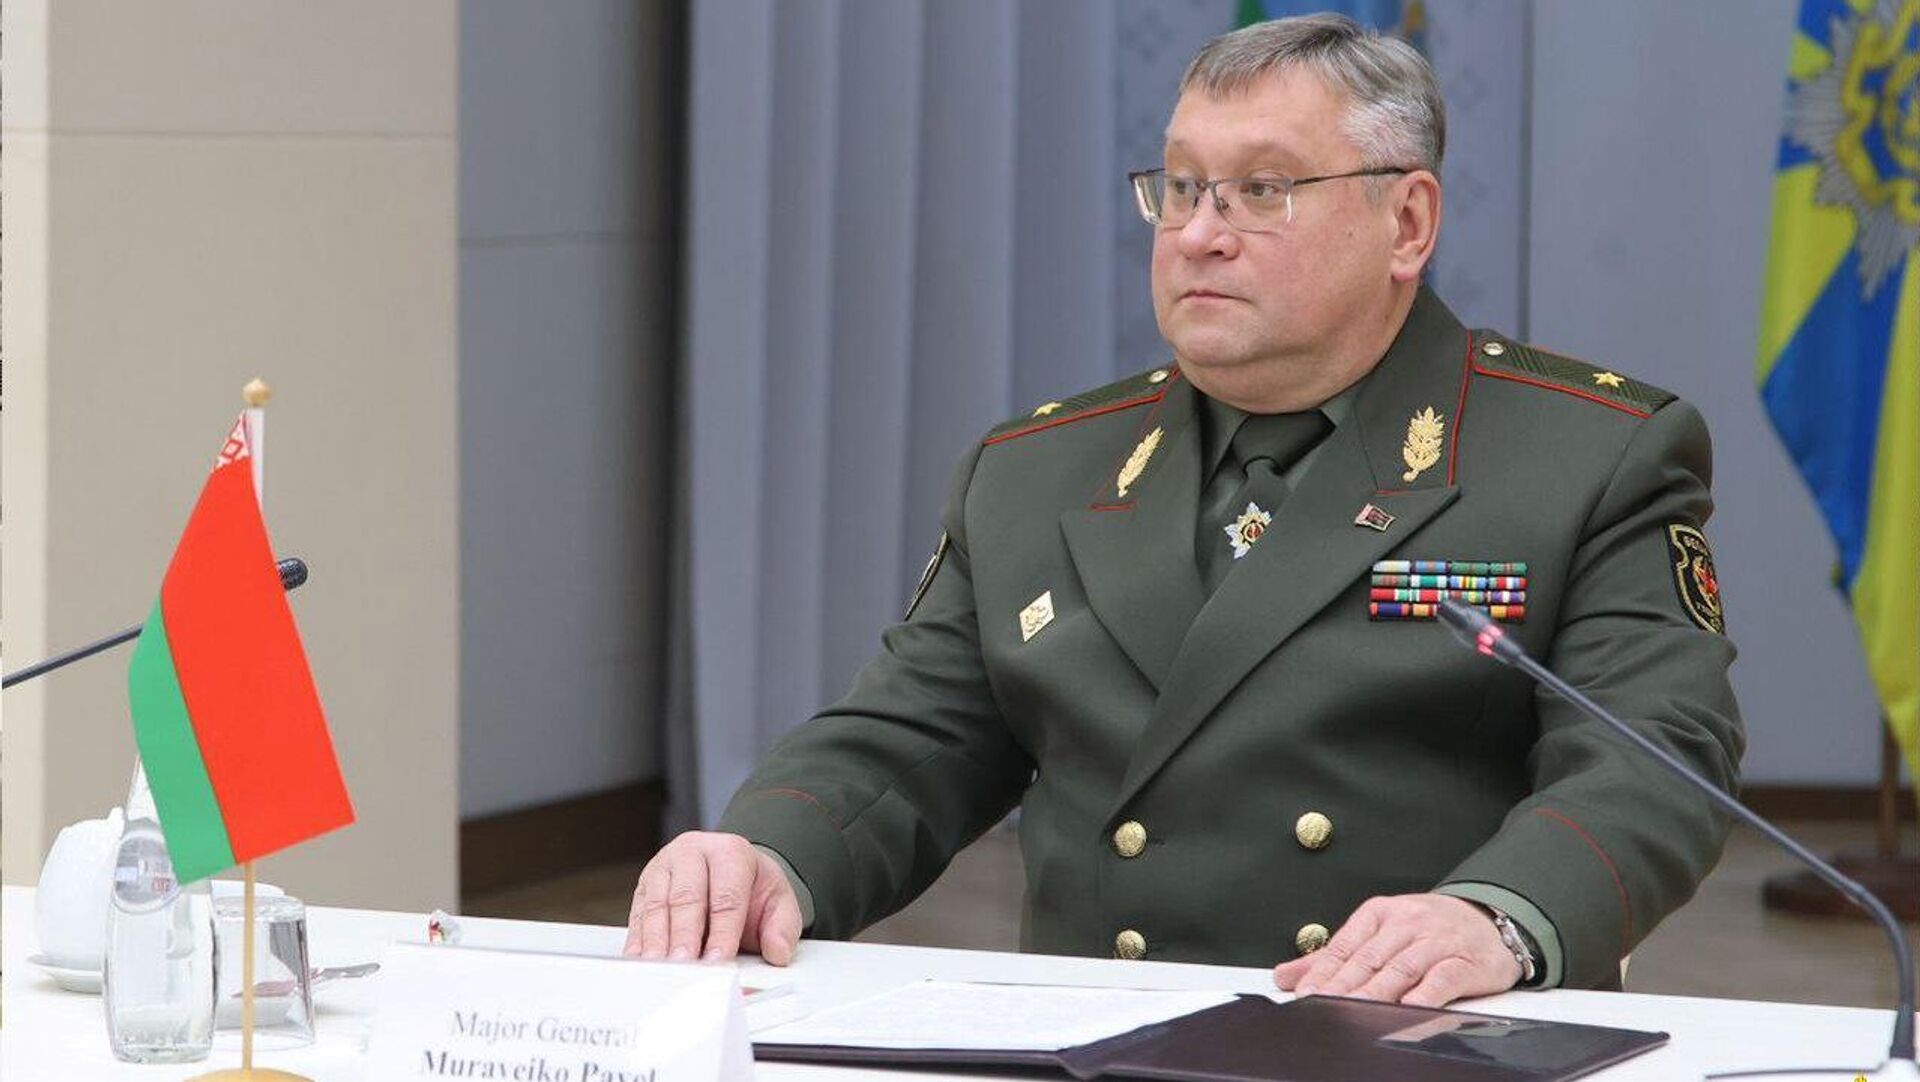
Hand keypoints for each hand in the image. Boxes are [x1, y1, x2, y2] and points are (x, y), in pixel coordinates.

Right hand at [622, 831, 802, 964]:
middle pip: (686, 898)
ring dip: (657, 940)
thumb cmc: (751, 888)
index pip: (727, 896)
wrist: (729, 871)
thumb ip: (783, 927)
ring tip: (661, 968)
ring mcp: (664, 866)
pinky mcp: (645, 884)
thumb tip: (778, 952)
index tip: (719, 959)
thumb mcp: (778, 902)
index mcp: (730, 852)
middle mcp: (693, 852)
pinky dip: (639, 939)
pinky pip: (638, 913)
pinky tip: (642, 960)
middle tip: (685, 965)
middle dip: (685, 936)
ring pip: (657, 905)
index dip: (723, 931)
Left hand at [1271, 894, 1519, 1006]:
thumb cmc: (1429, 929)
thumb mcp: (1379, 932)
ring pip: (1400, 968)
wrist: (1490, 919)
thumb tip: (1287, 975)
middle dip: (1342, 985)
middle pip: (1369, 959)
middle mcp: (1407, 924)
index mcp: (1380, 914)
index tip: (1304, 993)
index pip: (1345, 946)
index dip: (1322, 972)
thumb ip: (1334, 956)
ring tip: (1353, 1010)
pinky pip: (1442, 979)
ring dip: (1375, 992)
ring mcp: (1436, 942)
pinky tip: (1408, 1007)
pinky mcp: (1465, 962)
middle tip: (1321, 1004)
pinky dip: (1424, 994)